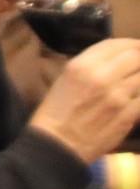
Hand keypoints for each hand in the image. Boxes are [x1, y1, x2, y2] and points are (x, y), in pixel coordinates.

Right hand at [29, 38, 139, 163]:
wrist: (57, 145)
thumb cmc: (56, 113)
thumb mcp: (65, 80)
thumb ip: (90, 66)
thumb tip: (115, 60)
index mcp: (81, 66)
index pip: (115, 44)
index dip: (131, 44)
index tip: (135, 47)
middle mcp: (101, 77)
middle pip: (136, 57)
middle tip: (139, 65)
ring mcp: (118, 96)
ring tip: (137, 81)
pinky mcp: (128, 114)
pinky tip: (137, 97)